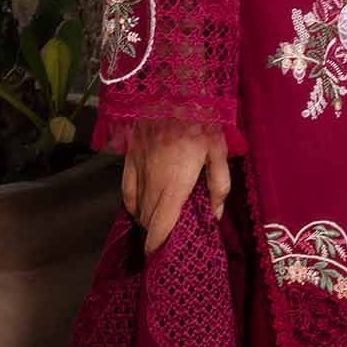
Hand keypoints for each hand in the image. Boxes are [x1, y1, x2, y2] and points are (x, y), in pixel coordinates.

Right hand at [123, 117, 230, 254]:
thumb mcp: (219, 151)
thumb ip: (219, 185)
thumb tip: (215, 214)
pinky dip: (132, 204)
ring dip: (147, 220)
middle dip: (156, 234)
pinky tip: (139, 210)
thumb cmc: (201, 119)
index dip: (157, 244)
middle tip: (168, 241)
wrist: (171, 89)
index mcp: (175, 183)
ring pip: (138, 206)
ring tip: (158, 227)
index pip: (161, 224)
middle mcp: (152, 180)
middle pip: (149, 219)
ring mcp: (137, 169)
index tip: (159, 257)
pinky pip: (126, 190)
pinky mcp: (129, 159)